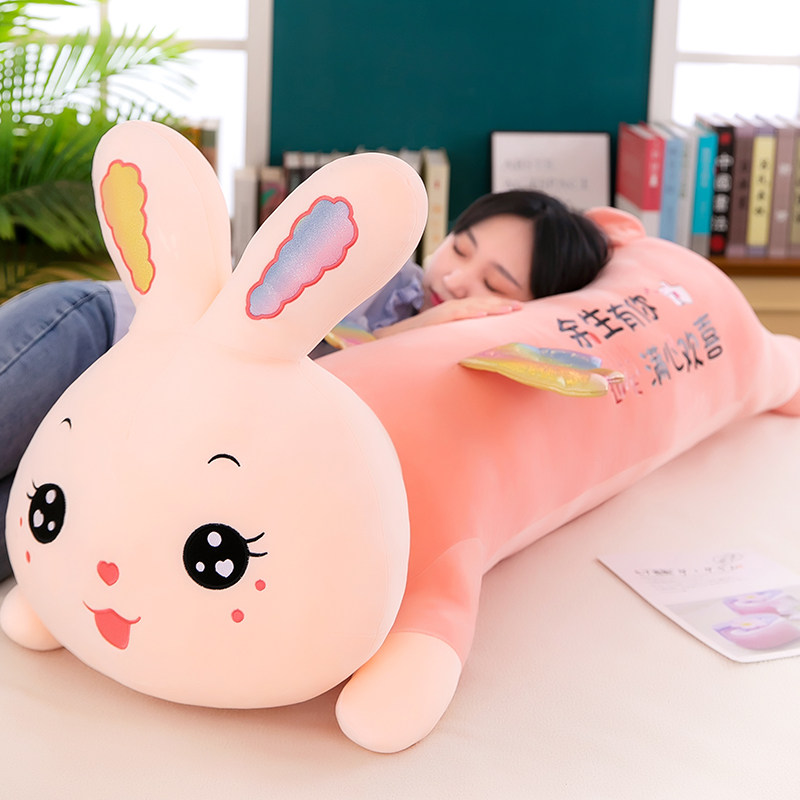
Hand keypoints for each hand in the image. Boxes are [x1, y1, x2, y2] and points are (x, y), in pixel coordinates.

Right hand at [373, 296, 522, 338]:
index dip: (495, 307)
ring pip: (470, 307)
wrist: (385, 343)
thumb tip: (467, 353)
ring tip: (510, 308)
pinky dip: (469, 312)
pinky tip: (484, 312)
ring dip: (491, 306)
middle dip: (499, 305)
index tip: (515, 310)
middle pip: (477, 305)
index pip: (476, 308)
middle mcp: (447, 312)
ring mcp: (440, 315)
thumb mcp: (437, 344)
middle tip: (521, 307)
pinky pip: (454, 314)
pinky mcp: (433, 321)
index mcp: (450, 316)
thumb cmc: (411, 346)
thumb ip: (452, 344)